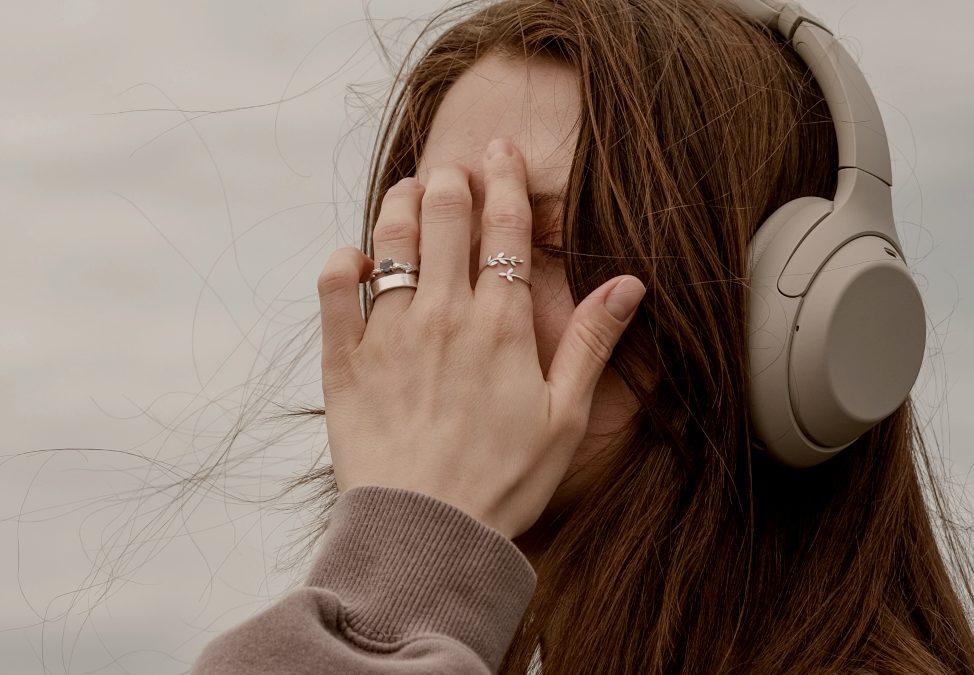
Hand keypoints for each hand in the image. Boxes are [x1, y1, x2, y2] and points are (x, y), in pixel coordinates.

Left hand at [315, 137, 645, 538]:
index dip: (504, 180)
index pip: (503, 228)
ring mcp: (389, 333)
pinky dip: (342, 262)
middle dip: (450, 180)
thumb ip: (591, 341)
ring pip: (390, 240)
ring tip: (408, 190)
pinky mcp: (345, 360)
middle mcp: (443, 314)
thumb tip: (630, 284)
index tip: (499, 151)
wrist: (428, 533)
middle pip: (443, 216)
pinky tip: (355, 256)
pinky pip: (334, 290)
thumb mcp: (565, 414)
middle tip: (454, 170)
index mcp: (500, 324)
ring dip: (399, 205)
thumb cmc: (505, 479)